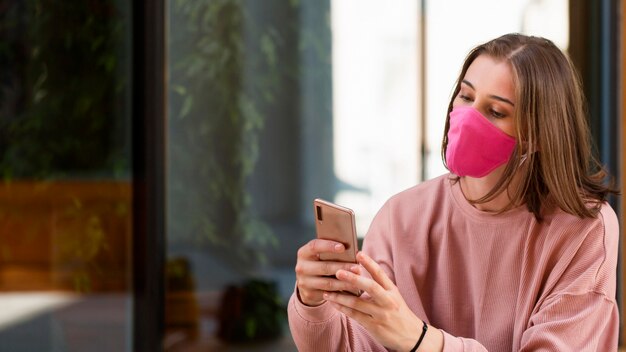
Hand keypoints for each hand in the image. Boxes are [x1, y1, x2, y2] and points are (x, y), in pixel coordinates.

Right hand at [294, 239, 362, 305]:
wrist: (307, 282)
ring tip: (358, 280)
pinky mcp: (310, 294)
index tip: (343, 247)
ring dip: (345, 282)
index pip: (315, 246)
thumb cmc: (320, 262)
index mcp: (304, 253)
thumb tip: (352, 250)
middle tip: (358, 268)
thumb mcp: (320, 255)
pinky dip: (342, 292)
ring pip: (328, 283)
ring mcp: (304, 282)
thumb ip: (331, 251)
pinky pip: (329, 294)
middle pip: (324, 267)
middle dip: (343, 267)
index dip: (328, 246)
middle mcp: (301, 267)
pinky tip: (352, 289)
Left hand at [323, 251, 441, 350]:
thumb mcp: (394, 296)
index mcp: (392, 291)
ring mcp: (381, 314)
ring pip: (357, 303)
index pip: (380, 274)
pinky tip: (333, 303)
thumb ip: (380, 285)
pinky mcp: (374, 326)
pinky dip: (342, 308)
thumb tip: (360, 272)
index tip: (358, 253)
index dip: (369, 263)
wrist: (412, 336)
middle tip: (338, 272)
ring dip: (340, 296)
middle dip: (353, 279)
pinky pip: (355, 315)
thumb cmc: (399, 313)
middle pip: (370, 287)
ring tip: (327, 290)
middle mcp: (387, 301)